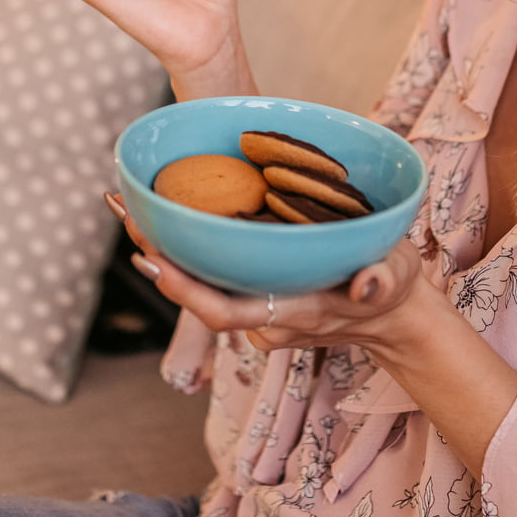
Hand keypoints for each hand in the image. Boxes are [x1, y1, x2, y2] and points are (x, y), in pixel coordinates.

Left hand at [103, 191, 429, 359]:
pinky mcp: (253, 285)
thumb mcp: (392, 282)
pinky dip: (184, 238)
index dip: (185, 291)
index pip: (223, 311)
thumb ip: (380, 282)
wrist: (391, 317)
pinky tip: (163, 203)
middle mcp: (260, 314)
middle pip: (195, 291)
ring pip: (197, 276)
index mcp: (288, 313)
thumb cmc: (391, 294)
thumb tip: (368, 283)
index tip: (153, 259)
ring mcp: (254, 301)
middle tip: (123, 207)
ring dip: (161, 242)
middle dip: (155, 253)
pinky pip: (210, 266)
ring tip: (127, 199)